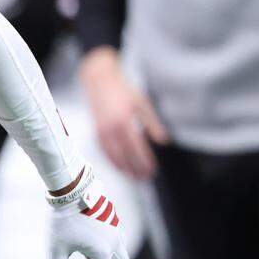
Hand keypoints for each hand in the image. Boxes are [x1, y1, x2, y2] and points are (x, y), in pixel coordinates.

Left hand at [43, 167, 130, 258]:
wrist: (69, 188)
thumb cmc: (61, 220)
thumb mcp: (55, 250)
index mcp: (101, 252)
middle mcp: (113, 241)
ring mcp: (114, 228)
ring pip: (121, 251)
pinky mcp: (110, 217)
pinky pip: (116, 237)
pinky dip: (111, 248)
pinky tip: (98, 244)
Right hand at [80, 47, 167, 179]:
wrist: (99, 80)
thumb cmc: (123, 90)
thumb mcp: (142, 103)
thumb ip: (153, 123)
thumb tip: (163, 142)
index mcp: (124, 120)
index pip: (137, 148)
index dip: (145, 161)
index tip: (152, 170)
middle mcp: (111, 128)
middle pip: (124, 155)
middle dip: (135, 169)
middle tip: (145, 178)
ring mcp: (101, 130)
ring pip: (112, 156)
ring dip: (123, 169)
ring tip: (134, 177)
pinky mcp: (95, 131)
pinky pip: (104, 151)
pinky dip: (112, 161)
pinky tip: (120, 167)